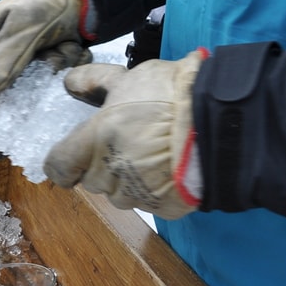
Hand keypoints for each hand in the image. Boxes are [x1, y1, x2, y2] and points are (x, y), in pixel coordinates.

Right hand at [0, 0, 93, 97]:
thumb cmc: (42, 2)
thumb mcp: (21, 26)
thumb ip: (4, 58)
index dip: (2, 83)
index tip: (26, 71)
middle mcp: (3, 55)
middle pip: (14, 86)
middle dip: (36, 71)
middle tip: (51, 51)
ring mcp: (27, 61)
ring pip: (40, 83)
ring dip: (57, 64)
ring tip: (64, 44)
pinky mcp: (48, 63)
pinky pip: (59, 77)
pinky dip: (69, 63)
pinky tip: (72, 46)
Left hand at [43, 51, 206, 219]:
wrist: (227, 120)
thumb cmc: (174, 94)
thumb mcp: (129, 78)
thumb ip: (94, 84)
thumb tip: (69, 83)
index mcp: (95, 141)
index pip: (59, 167)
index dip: (64, 164)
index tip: (73, 158)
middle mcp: (110, 173)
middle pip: (93, 180)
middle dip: (105, 165)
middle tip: (130, 143)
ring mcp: (136, 194)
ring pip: (120, 194)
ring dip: (129, 180)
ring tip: (155, 155)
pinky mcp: (162, 207)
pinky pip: (147, 203)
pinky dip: (155, 190)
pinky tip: (171, 170)